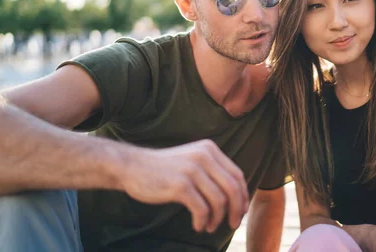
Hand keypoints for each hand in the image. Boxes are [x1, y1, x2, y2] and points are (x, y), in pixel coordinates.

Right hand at [121, 139, 248, 232]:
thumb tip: (236, 195)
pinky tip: (198, 226)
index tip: (241, 210)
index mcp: (209, 150)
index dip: (243, 195)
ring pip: (219, 201)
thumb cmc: (164, 169)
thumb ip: (212, 170)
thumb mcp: (192, 160)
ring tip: (210, 226)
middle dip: (236, 210)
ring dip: (217, 219)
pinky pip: (202, 209)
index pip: (237, 175)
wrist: (133, 166)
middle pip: (233, 188)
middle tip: (233, 224)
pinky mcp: (180, 185)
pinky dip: (203, 221)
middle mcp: (204, 157)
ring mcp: (192, 170)